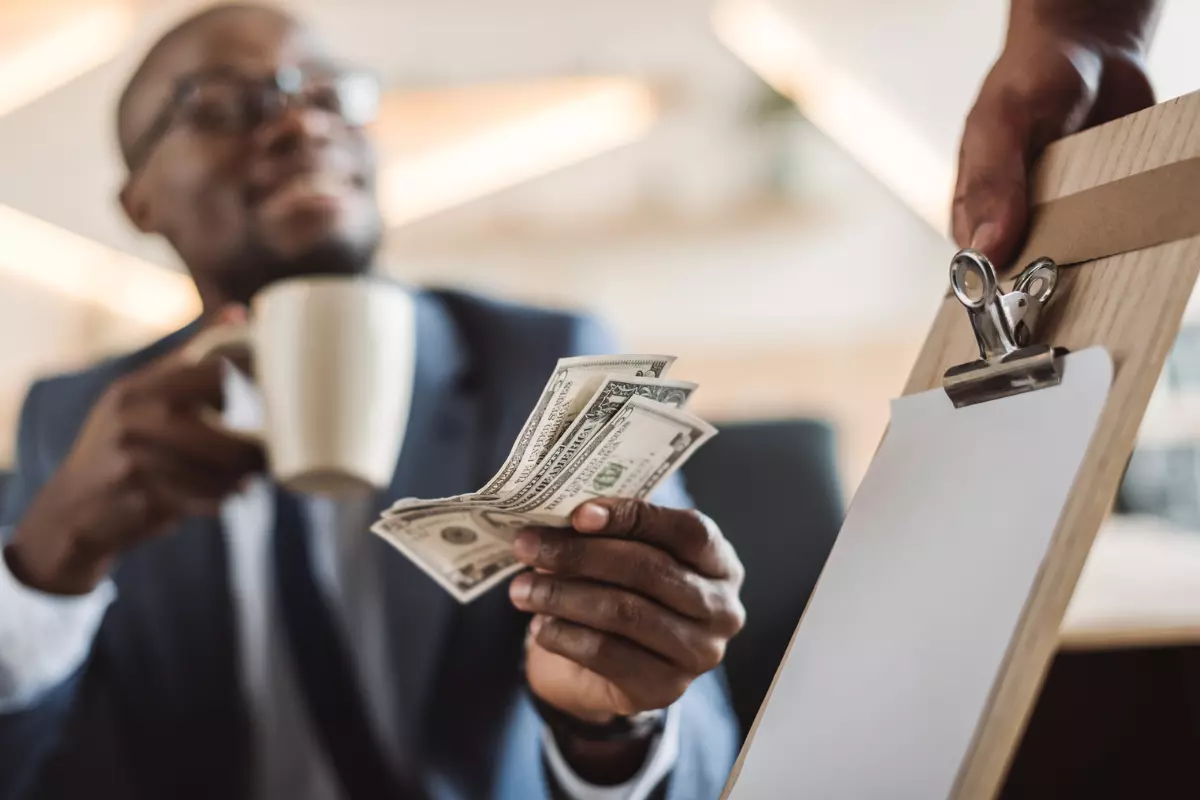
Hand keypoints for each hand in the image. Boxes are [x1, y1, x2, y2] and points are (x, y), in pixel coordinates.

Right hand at [6, 308, 263, 594]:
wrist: (71, 509)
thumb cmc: (122, 445)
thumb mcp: (142, 395)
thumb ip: (190, 358)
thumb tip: (240, 313)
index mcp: (138, 389)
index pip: (210, 372)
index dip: (251, 379)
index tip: (279, 387)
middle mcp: (132, 419)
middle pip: (219, 432)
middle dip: (252, 447)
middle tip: (273, 453)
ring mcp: (133, 459)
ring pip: (215, 469)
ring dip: (242, 476)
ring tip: (255, 476)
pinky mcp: (139, 497)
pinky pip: (200, 498)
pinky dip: (221, 499)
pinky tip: (231, 495)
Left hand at [509, 498, 744, 781]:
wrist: (613, 667)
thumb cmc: (621, 590)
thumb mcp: (622, 553)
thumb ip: (606, 531)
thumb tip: (557, 519)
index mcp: (720, 562)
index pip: (686, 530)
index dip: (632, 517)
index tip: (578, 514)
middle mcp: (721, 609)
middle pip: (649, 570)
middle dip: (580, 554)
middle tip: (527, 545)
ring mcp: (698, 654)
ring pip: (624, 613)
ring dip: (563, 596)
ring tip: (521, 588)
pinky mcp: (664, 689)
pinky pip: (607, 654)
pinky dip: (565, 635)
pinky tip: (539, 623)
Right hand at [953, 28, 1153, 264]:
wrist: (1091, 46)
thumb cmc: (1030, 76)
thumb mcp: (1002, 121)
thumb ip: (992, 182)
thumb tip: (985, 249)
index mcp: (975, 208)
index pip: (981, 270)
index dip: (1003, 287)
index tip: (1029, 290)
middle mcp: (1014, 218)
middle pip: (1031, 271)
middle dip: (1053, 272)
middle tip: (1073, 259)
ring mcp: (1059, 213)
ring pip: (1073, 256)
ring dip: (1093, 250)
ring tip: (1101, 230)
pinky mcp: (1098, 204)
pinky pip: (1111, 231)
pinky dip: (1122, 228)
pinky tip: (1127, 217)